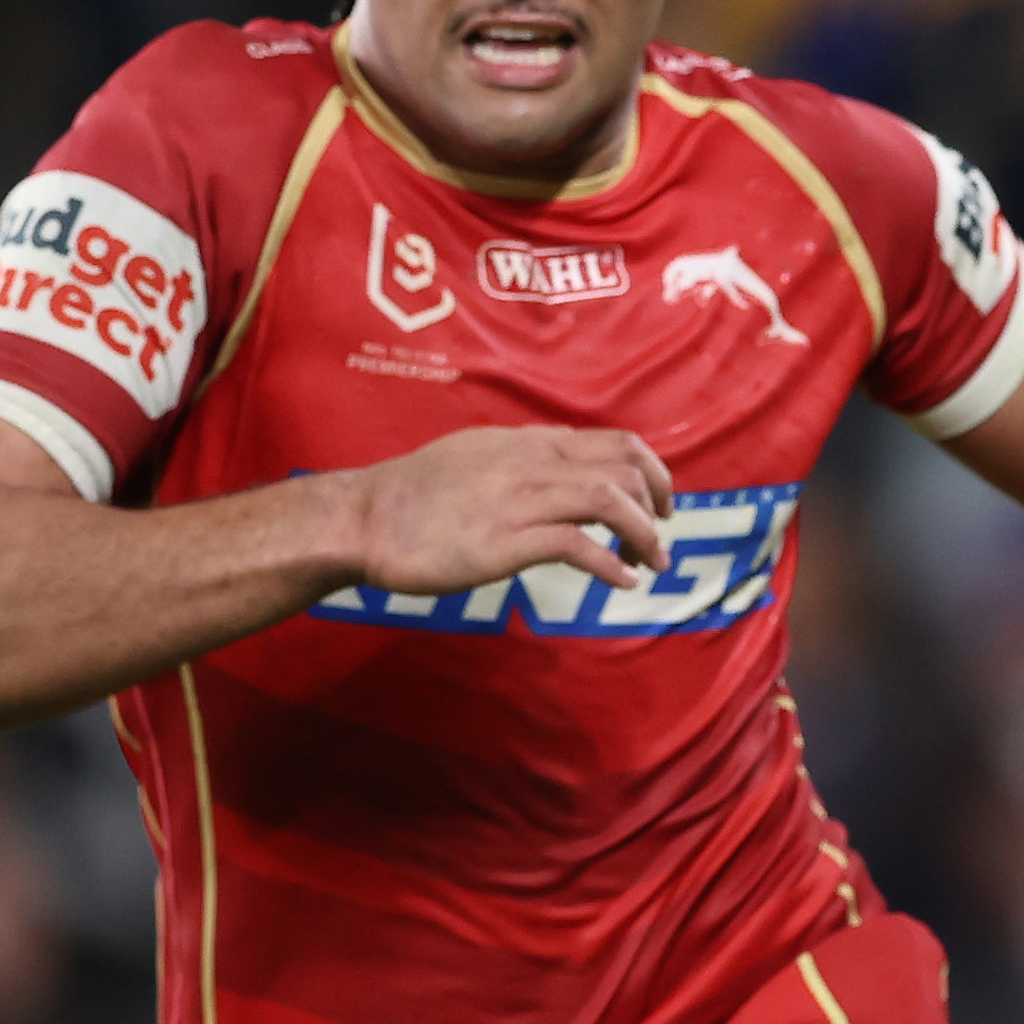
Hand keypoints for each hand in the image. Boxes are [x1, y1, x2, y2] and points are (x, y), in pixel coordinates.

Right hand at [338, 424, 676, 601]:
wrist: (362, 519)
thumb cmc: (415, 495)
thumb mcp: (477, 457)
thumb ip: (524, 462)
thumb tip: (562, 474)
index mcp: (528, 443)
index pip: (613, 442)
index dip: (651, 472)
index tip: (660, 503)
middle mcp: (530, 464)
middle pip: (623, 470)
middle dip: (658, 505)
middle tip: (661, 538)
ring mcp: (518, 500)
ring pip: (609, 501)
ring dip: (644, 535)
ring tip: (654, 562)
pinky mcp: (505, 540)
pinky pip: (577, 545)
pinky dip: (612, 565)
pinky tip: (624, 581)